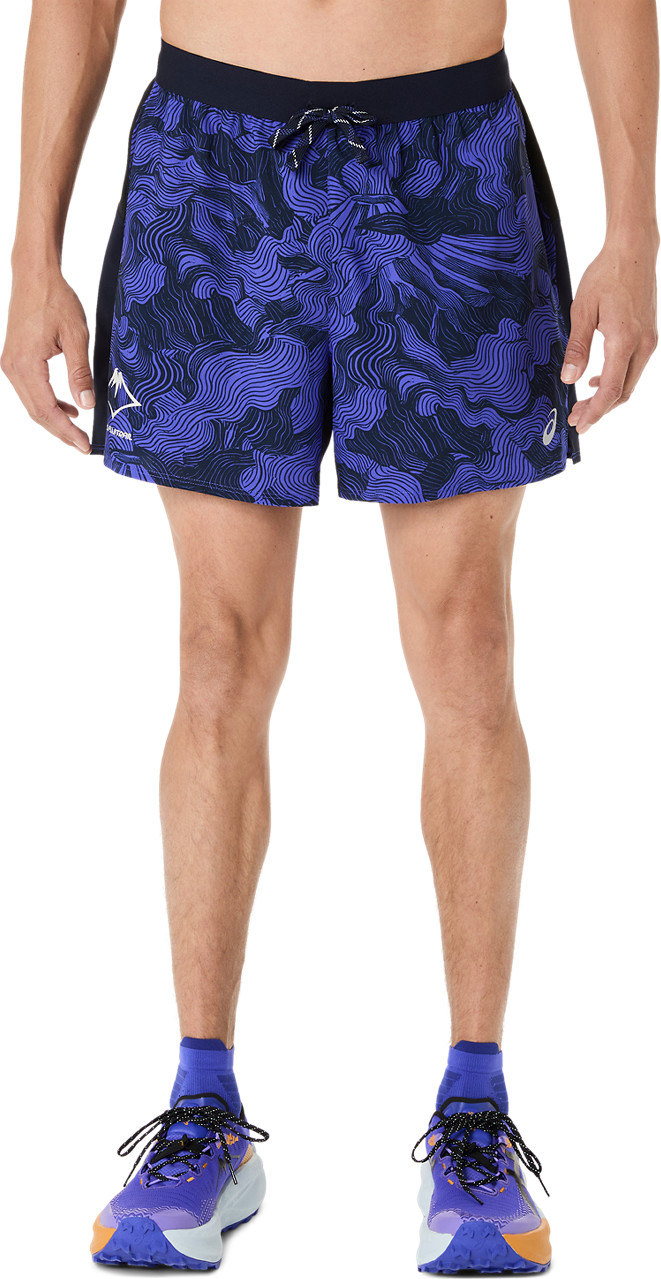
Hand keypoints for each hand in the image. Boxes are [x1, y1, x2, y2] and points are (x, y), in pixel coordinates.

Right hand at [1, 267, 93, 451]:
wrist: (35, 276)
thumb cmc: (55, 299)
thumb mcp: (76, 336)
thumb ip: (81, 372)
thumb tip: (86, 404)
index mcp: (26, 365)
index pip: (47, 410)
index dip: (67, 432)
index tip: (84, 445)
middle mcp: (12, 368)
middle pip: (36, 413)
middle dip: (61, 432)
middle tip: (83, 446)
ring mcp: (10, 364)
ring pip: (32, 404)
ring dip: (54, 419)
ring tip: (78, 431)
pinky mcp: (14, 359)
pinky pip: (30, 391)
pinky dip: (48, 403)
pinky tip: (68, 407)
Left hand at [561, 235, 657, 432]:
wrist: (633, 251)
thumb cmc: (606, 275)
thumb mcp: (583, 310)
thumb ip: (576, 347)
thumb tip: (569, 378)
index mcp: (624, 341)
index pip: (611, 390)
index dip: (595, 412)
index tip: (579, 424)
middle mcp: (642, 345)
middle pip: (622, 393)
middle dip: (599, 410)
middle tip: (575, 418)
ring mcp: (648, 341)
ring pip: (629, 382)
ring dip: (607, 397)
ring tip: (583, 404)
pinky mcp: (648, 335)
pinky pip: (633, 368)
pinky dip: (617, 380)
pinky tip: (598, 380)